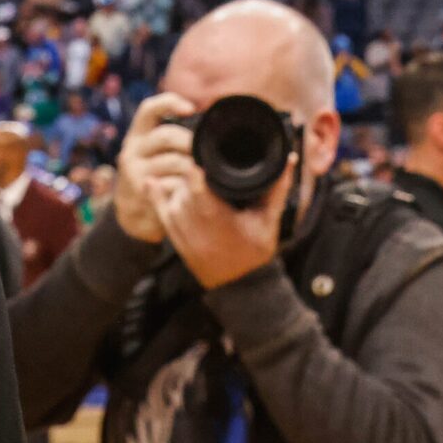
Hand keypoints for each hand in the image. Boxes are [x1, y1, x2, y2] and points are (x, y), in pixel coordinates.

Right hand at [113, 94, 197, 244]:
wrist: (132, 209)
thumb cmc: (152, 171)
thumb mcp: (153, 150)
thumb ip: (172, 137)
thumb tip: (207, 122)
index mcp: (138, 133)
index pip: (149, 109)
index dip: (170, 103)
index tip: (191, 109)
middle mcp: (133, 149)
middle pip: (166, 135)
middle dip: (190, 141)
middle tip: (207, 149)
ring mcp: (135, 171)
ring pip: (173, 161)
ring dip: (193, 165)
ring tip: (205, 169)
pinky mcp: (142, 191)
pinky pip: (172, 184)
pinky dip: (187, 185)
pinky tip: (194, 187)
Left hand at [158, 153, 292, 290]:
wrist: (239, 286)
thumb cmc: (256, 252)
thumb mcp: (269, 220)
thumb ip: (277, 189)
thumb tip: (289, 158)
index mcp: (219, 219)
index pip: (198, 186)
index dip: (197, 168)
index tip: (202, 155)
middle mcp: (196, 226)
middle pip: (184, 189)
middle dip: (191, 175)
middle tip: (200, 162)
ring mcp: (183, 234)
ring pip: (172, 198)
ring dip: (179, 186)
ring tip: (190, 176)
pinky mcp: (175, 239)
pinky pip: (160, 212)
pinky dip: (157, 196)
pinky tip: (153, 181)